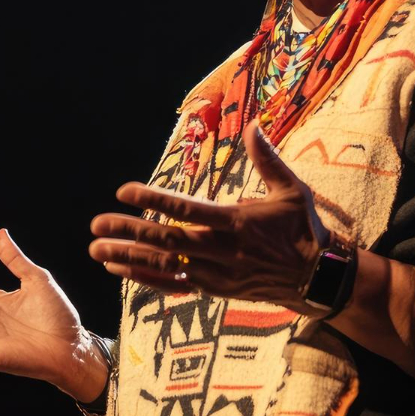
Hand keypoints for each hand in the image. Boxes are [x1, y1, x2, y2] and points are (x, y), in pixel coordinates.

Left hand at [89, 118, 335, 313]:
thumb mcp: (293, 191)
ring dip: (128, 259)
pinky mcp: (215, 291)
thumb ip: (268, 159)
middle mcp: (222, 252)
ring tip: (96, 250)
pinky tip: (119, 271)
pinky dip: (144, 279)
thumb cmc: (303, 230)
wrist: (318, 280)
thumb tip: (254, 124)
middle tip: (96, 225)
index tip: (124, 190)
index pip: (187, 210)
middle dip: (129, 232)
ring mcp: (216, 275)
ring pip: (165, 267)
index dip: (154, 200)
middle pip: (167, 242)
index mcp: (237, 223)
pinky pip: (173, 285)